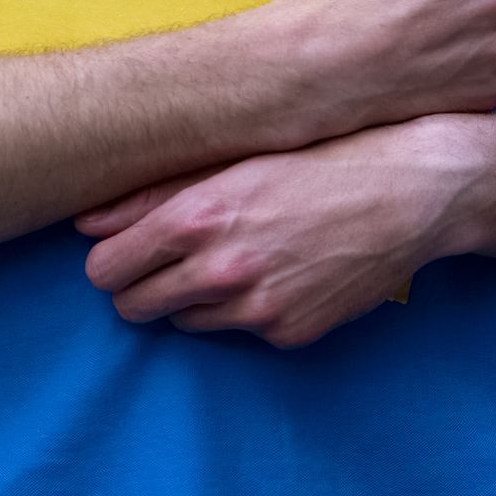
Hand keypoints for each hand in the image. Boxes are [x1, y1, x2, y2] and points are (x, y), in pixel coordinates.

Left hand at [76, 116, 488, 348]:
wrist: (408, 192)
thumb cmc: (317, 162)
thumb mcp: (233, 163)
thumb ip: (153, 195)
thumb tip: (86, 223)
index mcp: (197, 217)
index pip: (107, 269)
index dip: (110, 262)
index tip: (122, 253)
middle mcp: (220, 268)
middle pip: (134, 307)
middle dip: (141, 286)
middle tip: (166, 262)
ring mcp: (256, 307)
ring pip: (185, 321)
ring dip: (194, 298)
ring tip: (233, 258)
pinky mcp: (289, 333)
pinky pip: (239, 331)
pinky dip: (246, 309)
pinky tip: (277, 272)